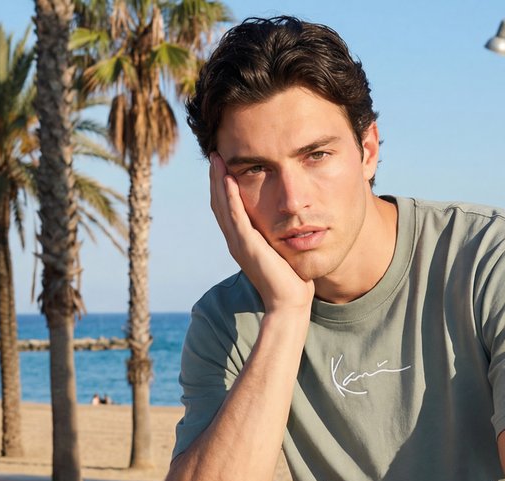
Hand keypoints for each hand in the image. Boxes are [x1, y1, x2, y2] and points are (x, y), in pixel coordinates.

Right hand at [209, 153, 314, 314]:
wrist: (288, 303)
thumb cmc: (290, 281)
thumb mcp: (280, 252)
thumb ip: (276, 237)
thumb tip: (286, 225)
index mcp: (242, 242)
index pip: (226, 208)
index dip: (222, 186)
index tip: (224, 164)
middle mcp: (235, 241)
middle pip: (219, 203)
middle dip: (216, 178)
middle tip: (214, 154)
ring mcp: (239, 243)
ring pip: (222, 206)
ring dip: (218, 181)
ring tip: (217, 159)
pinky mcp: (247, 246)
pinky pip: (235, 216)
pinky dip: (231, 197)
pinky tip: (229, 179)